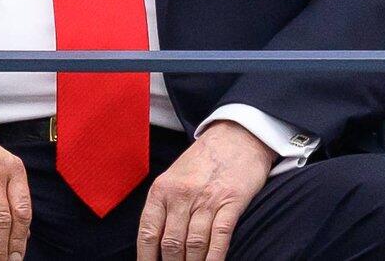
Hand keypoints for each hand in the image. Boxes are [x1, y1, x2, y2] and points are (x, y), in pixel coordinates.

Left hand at [137, 121, 273, 260]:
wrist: (237, 135)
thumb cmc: (203, 160)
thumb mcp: (174, 177)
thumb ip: (164, 206)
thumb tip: (155, 242)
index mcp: (162, 189)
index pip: (148, 232)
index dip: (147, 258)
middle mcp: (181, 195)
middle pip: (170, 243)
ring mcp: (206, 199)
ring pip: (193, 244)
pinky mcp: (231, 203)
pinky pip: (219, 237)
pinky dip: (213, 258)